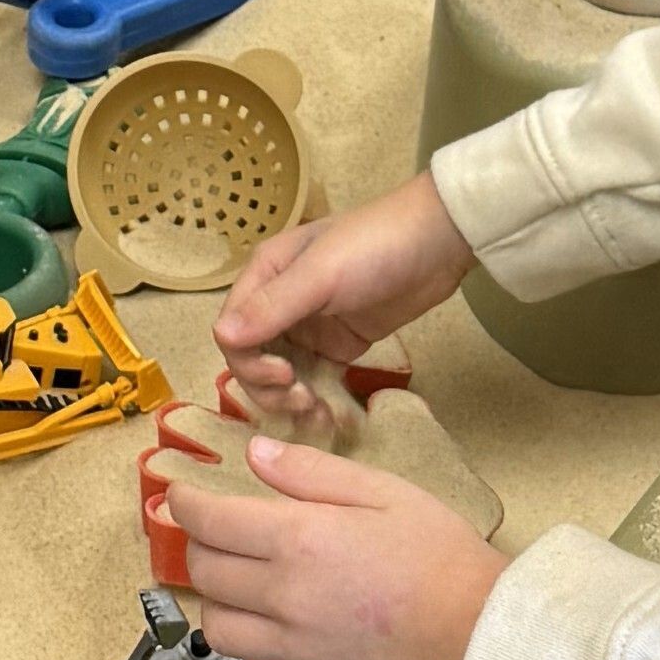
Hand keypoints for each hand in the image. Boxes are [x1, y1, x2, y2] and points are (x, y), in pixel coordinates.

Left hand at [165, 434, 508, 659]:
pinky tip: (268, 641)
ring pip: (218, 631)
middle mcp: (284, 595)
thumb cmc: (438, 552)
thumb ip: (311, 471)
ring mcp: (295, 648)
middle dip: (200, 546)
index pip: (209, 520)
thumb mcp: (382, 490)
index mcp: (298, 539)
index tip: (181, 495)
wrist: (479, 628)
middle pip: (205, 573)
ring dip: (218, 604)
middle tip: (219, 534)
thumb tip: (254, 454)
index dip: (184, 503)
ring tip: (241, 587)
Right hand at [218, 170, 474, 393]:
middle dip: (267, 386)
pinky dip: (312, 397)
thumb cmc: (374, 247)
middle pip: (250, 357)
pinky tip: (325, 415)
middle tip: (302, 399)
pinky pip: (311, 377)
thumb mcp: (321, 275)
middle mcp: (279, 301)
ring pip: (278, 373)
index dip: (249, 361)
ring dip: (287, 398)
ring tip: (315, 411)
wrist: (439, 244)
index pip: (232, 329)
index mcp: (265, 274)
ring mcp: (308, 325)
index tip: (284, 375)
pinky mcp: (337, 344)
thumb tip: (221, 335)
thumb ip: (273, 307)